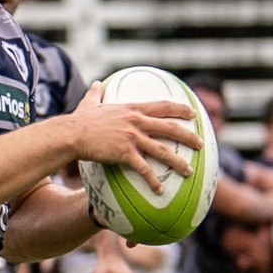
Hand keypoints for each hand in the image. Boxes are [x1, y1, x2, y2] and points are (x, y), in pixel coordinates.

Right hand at [67, 81, 202, 194]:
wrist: (71, 133)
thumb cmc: (78, 120)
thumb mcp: (90, 102)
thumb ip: (95, 93)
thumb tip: (95, 83)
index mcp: (132, 109)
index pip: (162, 106)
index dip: (180, 109)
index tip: (193, 113)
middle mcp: (136, 121)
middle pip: (169, 127)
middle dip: (188, 136)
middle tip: (201, 143)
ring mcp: (132, 137)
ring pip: (162, 150)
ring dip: (177, 161)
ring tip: (189, 171)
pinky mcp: (124, 153)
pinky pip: (144, 168)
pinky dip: (153, 180)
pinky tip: (160, 190)